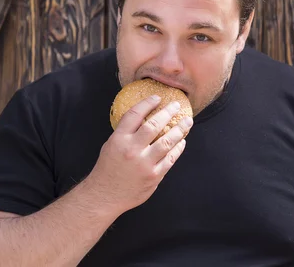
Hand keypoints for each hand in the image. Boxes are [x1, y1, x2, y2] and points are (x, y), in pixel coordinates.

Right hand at [87, 95, 192, 213]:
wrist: (105, 195)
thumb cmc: (108, 168)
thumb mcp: (111, 144)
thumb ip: (126, 132)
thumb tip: (144, 117)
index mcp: (119, 139)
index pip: (135, 114)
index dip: (147, 103)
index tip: (157, 97)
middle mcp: (132, 150)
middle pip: (154, 125)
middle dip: (168, 112)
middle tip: (177, 105)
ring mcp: (144, 164)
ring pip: (167, 141)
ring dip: (180, 129)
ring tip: (187, 121)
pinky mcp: (154, 176)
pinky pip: (171, 159)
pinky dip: (178, 148)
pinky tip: (182, 142)